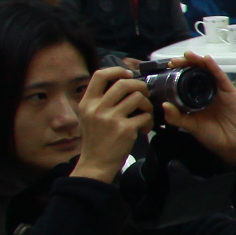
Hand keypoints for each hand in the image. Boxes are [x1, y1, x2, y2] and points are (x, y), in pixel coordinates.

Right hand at [74, 67, 152, 181]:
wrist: (96, 163)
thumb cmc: (96, 139)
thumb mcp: (89, 116)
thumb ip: (101, 100)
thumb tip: (123, 82)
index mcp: (87, 103)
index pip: (99, 75)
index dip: (117, 71)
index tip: (128, 75)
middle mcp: (97, 108)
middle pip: (124, 83)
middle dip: (140, 86)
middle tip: (144, 95)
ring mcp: (111, 118)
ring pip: (138, 98)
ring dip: (147, 105)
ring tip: (144, 115)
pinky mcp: (125, 129)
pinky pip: (145, 116)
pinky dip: (149, 121)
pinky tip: (143, 129)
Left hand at [159, 53, 235, 164]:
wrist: (232, 146)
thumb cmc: (212, 136)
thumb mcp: (190, 126)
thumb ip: (177, 117)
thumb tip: (163, 105)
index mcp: (196, 99)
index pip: (187, 81)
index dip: (178, 72)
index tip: (168, 67)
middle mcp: (207, 92)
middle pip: (197, 73)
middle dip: (186, 64)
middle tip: (174, 61)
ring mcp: (219, 91)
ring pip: (208, 71)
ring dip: (198, 62)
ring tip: (188, 55)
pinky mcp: (230, 92)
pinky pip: (221, 77)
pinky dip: (214, 68)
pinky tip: (207, 60)